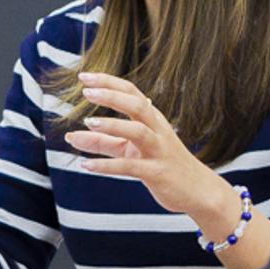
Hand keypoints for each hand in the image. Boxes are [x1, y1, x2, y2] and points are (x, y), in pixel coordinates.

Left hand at [62, 72, 234, 225]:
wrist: (198, 191)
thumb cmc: (162, 165)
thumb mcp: (130, 150)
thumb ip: (102, 142)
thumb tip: (71, 136)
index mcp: (152, 120)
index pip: (131, 93)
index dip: (109, 83)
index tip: (85, 77)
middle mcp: (158, 131)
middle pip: (137, 105)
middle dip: (112, 96)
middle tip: (86, 92)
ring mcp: (159, 151)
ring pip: (138, 131)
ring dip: (112, 125)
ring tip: (88, 122)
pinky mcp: (157, 173)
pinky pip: (131, 166)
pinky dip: (107, 165)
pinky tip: (86, 165)